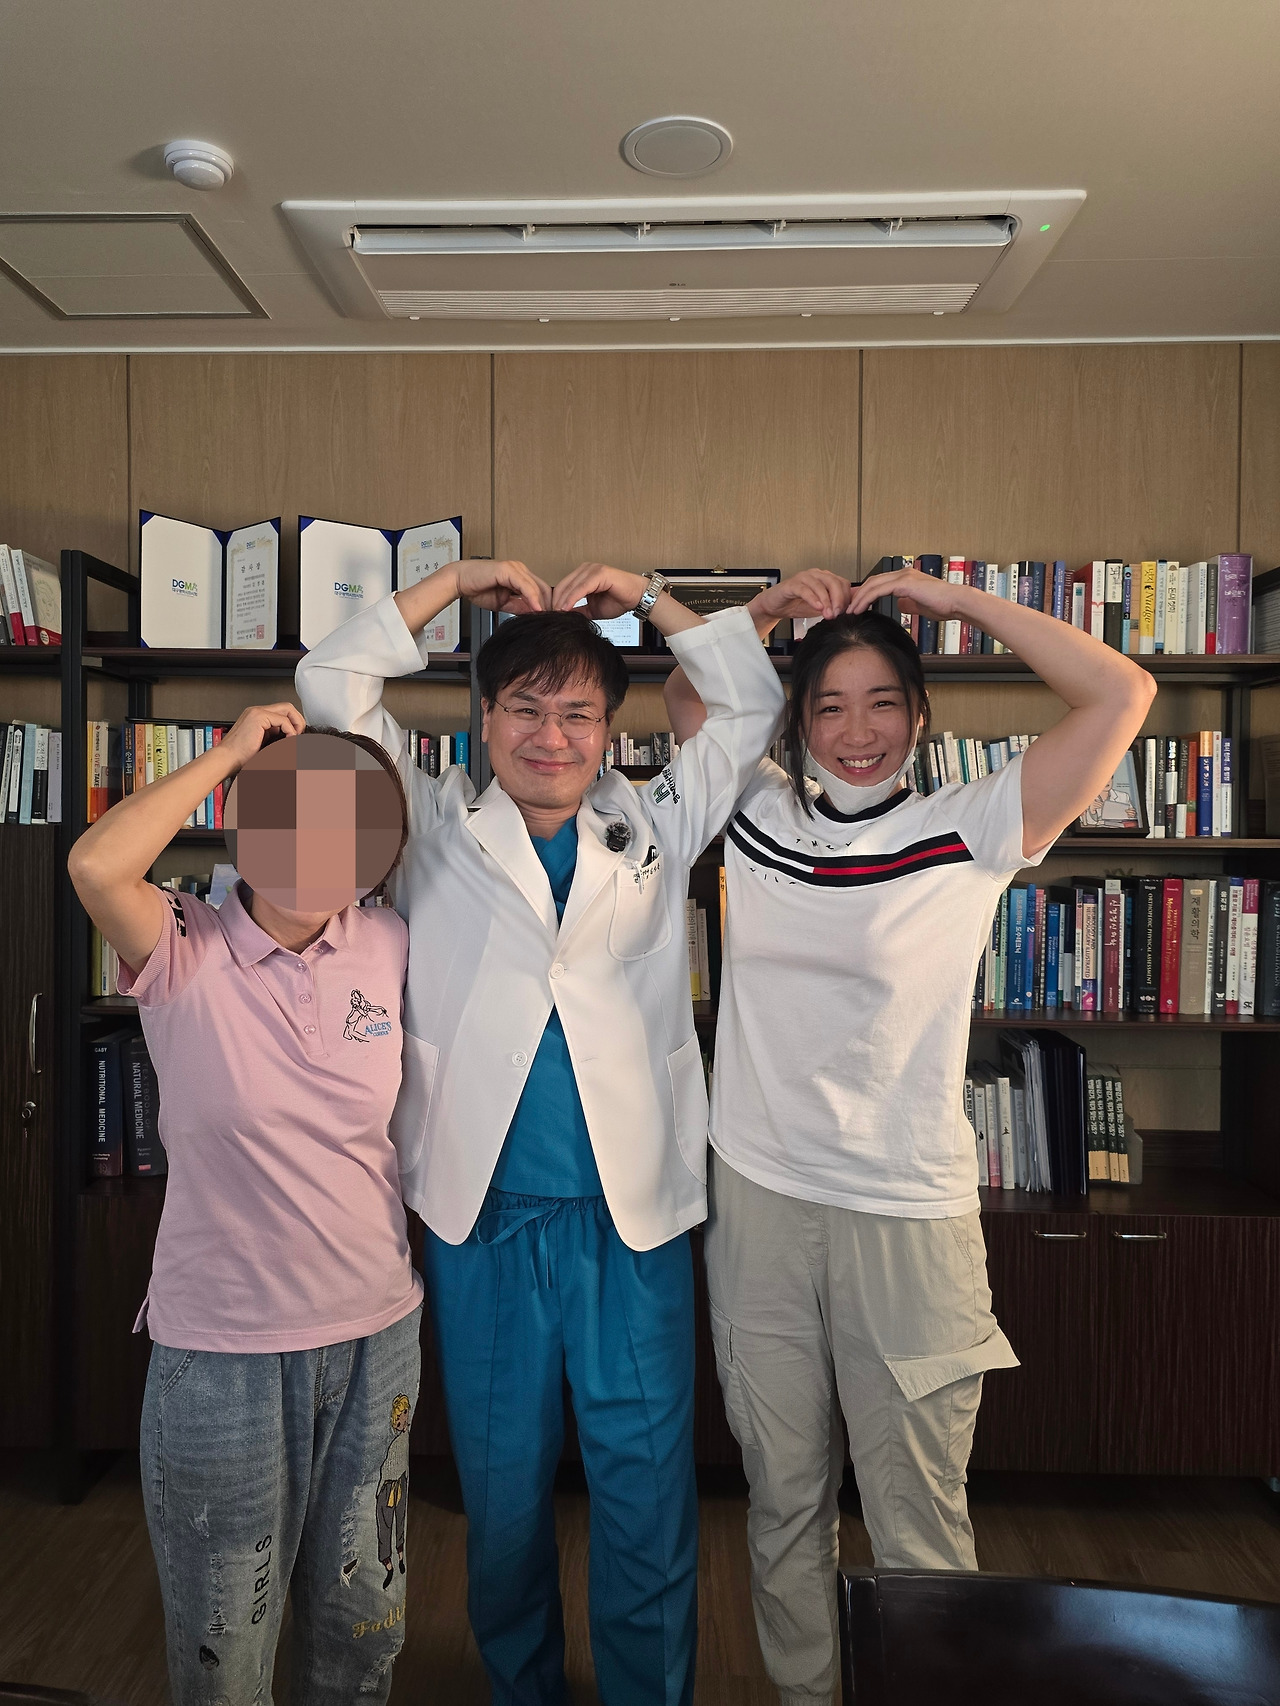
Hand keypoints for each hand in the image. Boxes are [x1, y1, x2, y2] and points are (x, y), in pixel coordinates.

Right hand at [218, 702, 305, 771]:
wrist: (226, 759)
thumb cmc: (239, 756)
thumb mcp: (263, 744)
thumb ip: (275, 738)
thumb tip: (291, 739)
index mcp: (257, 717)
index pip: (282, 712)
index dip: (293, 723)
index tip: (295, 736)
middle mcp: (256, 712)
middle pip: (287, 707)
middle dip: (297, 720)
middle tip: (299, 734)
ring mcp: (256, 712)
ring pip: (287, 709)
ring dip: (296, 723)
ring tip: (294, 737)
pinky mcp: (258, 717)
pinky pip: (283, 720)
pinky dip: (290, 730)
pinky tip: (287, 740)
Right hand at [455, 559, 550, 614]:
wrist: (460, 581)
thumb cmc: (477, 588)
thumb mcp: (504, 603)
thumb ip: (519, 607)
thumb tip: (533, 614)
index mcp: (520, 576)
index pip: (542, 590)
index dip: (547, 605)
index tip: (549, 619)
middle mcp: (520, 570)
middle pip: (544, 588)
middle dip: (549, 606)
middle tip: (551, 621)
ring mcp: (515, 568)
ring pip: (537, 587)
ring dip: (543, 604)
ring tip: (546, 618)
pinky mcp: (508, 570)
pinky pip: (525, 586)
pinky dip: (532, 598)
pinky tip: (536, 609)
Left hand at [552, 562, 648, 620]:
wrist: (637, 597)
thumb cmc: (619, 600)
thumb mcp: (592, 609)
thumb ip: (579, 611)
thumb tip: (565, 616)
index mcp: (582, 575)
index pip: (562, 588)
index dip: (555, 602)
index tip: (550, 615)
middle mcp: (586, 569)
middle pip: (562, 586)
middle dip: (555, 602)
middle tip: (551, 616)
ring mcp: (592, 569)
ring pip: (570, 586)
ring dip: (562, 602)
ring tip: (557, 614)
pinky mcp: (599, 573)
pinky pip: (581, 587)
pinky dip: (572, 599)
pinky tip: (566, 608)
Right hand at [748, 570, 852, 632]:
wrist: (776, 606)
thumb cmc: (796, 604)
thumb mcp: (821, 608)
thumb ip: (834, 606)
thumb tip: (852, 608)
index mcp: (824, 578)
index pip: (843, 583)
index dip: (846, 598)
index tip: (846, 612)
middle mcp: (815, 575)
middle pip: (834, 582)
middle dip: (839, 599)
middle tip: (838, 613)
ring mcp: (803, 578)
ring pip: (820, 585)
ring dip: (826, 601)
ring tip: (828, 614)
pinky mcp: (792, 584)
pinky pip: (805, 590)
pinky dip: (813, 599)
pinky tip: (817, 607)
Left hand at [847, 567, 966, 620]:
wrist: (957, 603)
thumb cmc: (944, 605)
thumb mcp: (920, 605)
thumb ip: (909, 603)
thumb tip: (900, 605)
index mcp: (906, 578)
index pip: (879, 583)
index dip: (865, 594)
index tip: (855, 606)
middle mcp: (903, 573)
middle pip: (872, 581)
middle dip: (857, 595)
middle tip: (846, 607)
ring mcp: (904, 576)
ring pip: (873, 584)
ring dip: (858, 598)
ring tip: (849, 611)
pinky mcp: (905, 583)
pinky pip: (879, 590)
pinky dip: (866, 599)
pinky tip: (859, 608)